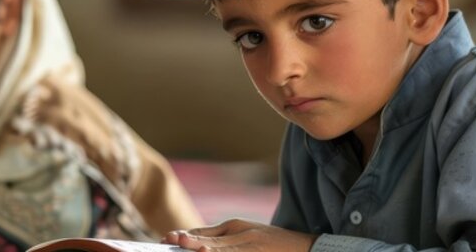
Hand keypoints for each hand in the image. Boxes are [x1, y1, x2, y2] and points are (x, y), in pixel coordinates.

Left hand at [162, 219, 316, 251]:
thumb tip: (192, 241)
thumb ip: (219, 236)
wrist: (306, 248)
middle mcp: (243, 236)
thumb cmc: (271, 241)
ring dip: (210, 251)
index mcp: (236, 226)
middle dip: (192, 243)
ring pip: (226, 251)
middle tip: (173, 240)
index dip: (187, 236)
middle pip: (213, 241)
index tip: (169, 238)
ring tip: (196, 250)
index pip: (206, 232)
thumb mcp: (244, 232)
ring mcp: (252, 247)